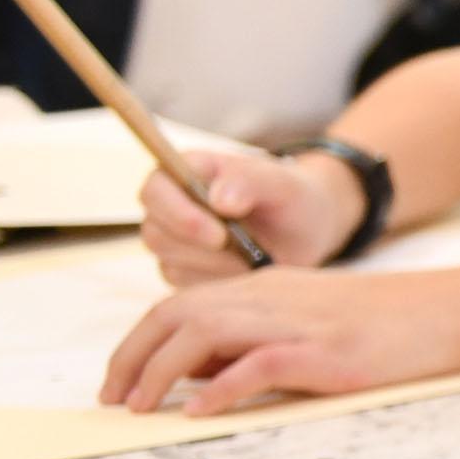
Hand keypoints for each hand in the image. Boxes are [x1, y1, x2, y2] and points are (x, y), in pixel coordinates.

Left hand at [97, 268, 459, 413]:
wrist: (444, 312)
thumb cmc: (381, 322)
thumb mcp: (303, 320)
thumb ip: (249, 339)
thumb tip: (193, 373)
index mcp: (261, 287)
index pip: (178, 306)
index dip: (137, 342)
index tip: (118, 381)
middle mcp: (267, 297)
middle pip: (176, 315)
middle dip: (132, 357)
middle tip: (114, 400)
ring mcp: (294, 322)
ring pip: (203, 333)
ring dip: (162, 371)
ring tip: (143, 407)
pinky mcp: (321, 350)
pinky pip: (256, 363)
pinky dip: (221, 387)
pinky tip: (201, 410)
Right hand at [141, 148, 360, 280]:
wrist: (304, 230)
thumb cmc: (289, 197)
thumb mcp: (280, 183)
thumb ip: (249, 180)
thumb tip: (219, 200)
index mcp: (184, 170)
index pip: (155, 190)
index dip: (178, 214)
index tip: (218, 235)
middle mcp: (169, 206)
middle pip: (156, 234)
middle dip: (201, 249)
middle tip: (245, 252)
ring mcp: (171, 241)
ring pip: (170, 264)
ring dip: (215, 267)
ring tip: (253, 257)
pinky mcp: (181, 271)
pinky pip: (185, 288)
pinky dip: (219, 284)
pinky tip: (246, 272)